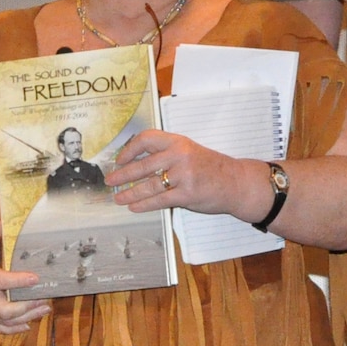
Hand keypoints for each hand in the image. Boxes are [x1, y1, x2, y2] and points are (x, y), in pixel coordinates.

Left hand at [107, 130, 250, 215]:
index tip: (119, 159)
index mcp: (178, 141)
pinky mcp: (187, 194)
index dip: (129, 150)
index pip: (146, 139)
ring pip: (148, 185)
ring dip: (130, 192)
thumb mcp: (189, 151)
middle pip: (143, 165)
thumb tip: (135, 162)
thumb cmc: (211, 167)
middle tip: (110, 181)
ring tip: (118, 197)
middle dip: (123, 175)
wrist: (236, 182)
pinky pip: (159, 200)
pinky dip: (143, 204)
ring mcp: (183, 175)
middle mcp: (179, 155)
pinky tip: (134, 206)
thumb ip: (166, 153)